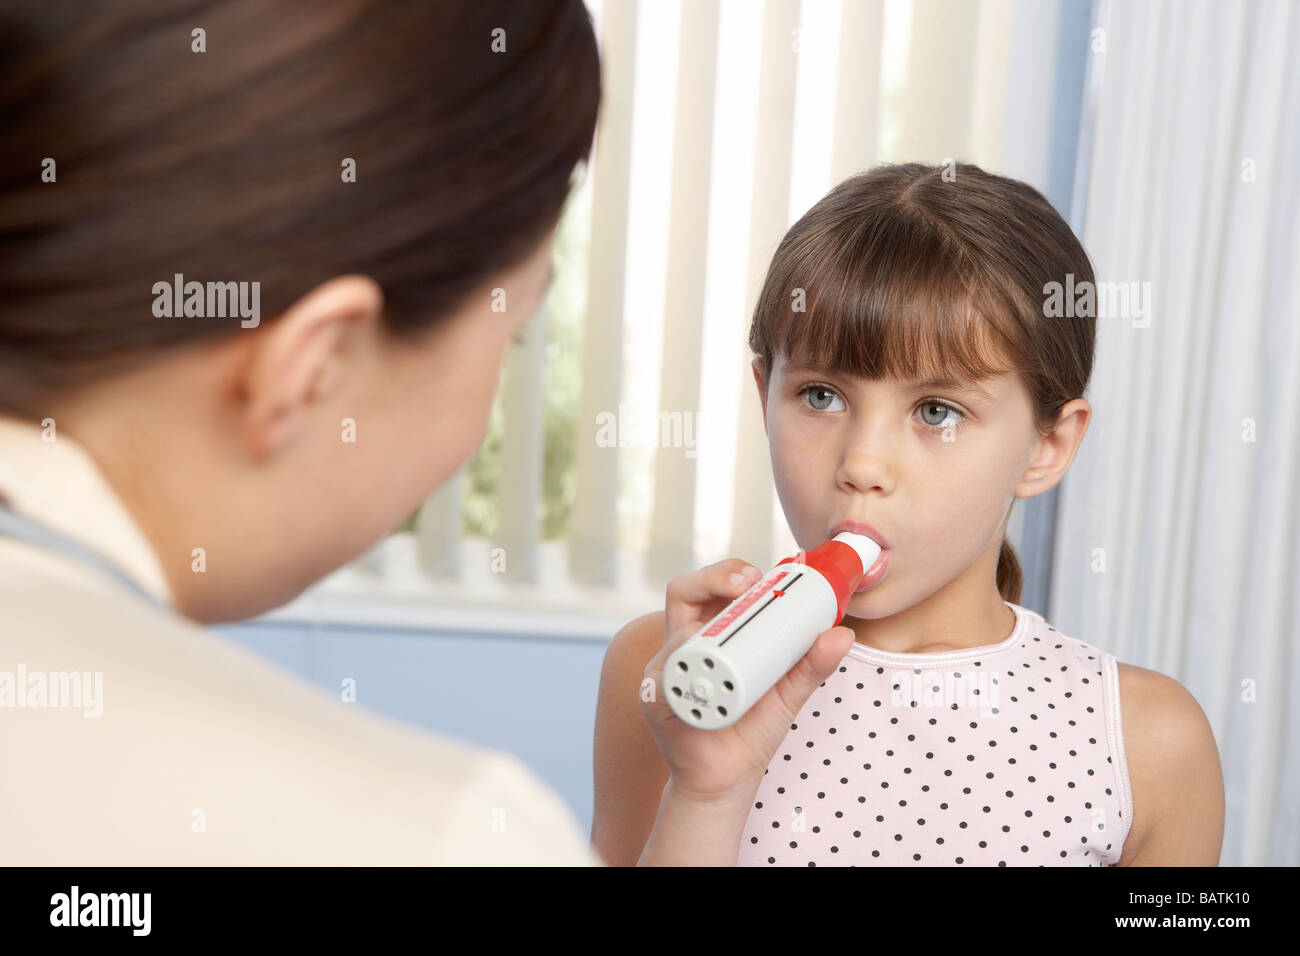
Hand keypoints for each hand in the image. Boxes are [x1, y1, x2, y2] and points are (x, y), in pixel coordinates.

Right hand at [640, 557, 856, 805]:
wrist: (728, 780)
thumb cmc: (751, 731)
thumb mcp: (788, 691)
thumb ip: (811, 663)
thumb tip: (842, 634)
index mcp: (712, 634)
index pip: (710, 588)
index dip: (729, 572)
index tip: (760, 574)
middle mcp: (684, 646)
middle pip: (682, 592)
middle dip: (712, 579)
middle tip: (746, 584)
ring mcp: (668, 672)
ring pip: (673, 631)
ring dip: (703, 626)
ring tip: (731, 638)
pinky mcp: (656, 700)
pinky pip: (663, 677)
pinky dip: (684, 670)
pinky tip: (708, 673)